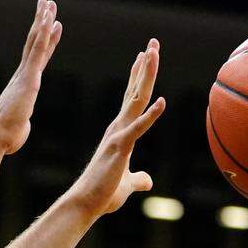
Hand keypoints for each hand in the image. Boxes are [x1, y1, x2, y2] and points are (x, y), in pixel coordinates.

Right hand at [0, 0, 62, 154]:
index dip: (44, 41)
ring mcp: (24, 75)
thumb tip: (20, 126)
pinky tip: (50, 19)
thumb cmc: (4, 139)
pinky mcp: (28, 78)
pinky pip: (38, 51)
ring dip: (43, 21)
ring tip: (48, 3)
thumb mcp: (18, 127)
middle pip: (34, 43)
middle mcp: (21, 76)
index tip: (50, 25)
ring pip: (35, 42)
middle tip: (47, 4)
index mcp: (21, 85)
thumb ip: (22, 121)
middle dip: (41, 23)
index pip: (35, 58)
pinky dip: (44, 34)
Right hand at [64, 39, 165, 216]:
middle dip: (146, 66)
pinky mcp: (121, 148)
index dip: (139, 76)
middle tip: (153, 43)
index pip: (131, 98)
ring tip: (153, 53)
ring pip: (136, 100)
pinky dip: (150, 116)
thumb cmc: (103, 194)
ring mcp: (119, 135)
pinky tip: (162, 102)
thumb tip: (148, 181)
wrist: (85, 204)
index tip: (144, 56)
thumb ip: (138, 179)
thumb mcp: (127, 185)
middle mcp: (118, 128)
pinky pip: (138, 129)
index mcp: (120, 132)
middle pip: (136, 91)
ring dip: (146, 76)